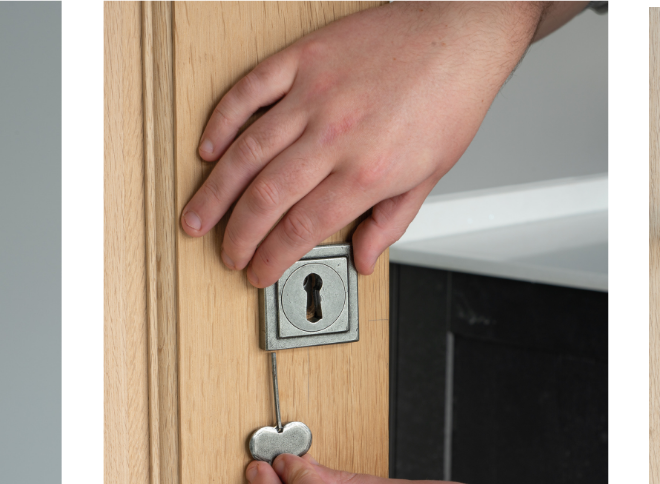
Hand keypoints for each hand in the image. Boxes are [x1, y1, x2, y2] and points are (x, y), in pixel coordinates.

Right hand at [181, 0, 555, 287]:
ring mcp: (315, 94)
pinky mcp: (304, 59)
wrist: (460, 35)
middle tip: (226, 254)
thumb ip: (391, 221)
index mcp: (369, 171)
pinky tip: (210, 149)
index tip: (259, 272)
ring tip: (199, 218)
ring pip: (248, 153)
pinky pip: (249, 92)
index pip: (302, 229)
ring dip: (217, 192)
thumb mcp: (430, 174)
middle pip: (267, 199)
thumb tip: (366, 259)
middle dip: (238, 236)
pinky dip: (223, 122)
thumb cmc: (450, 98)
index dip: (273, 259)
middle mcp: (337, 136)